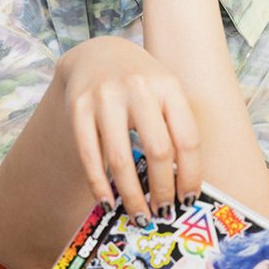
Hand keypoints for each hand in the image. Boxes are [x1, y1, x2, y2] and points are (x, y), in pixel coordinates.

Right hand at [58, 36, 201, 221]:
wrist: (97, 53)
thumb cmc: (141, 83)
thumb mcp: (165, 92)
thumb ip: (175, 127)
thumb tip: (181, 185)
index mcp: (168, 86)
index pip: (187, 139)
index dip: (190, 175)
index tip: (188, 200)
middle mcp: (139, 88)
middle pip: (158, 151)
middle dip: (162, 190)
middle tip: (163, 213)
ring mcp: (105, 97)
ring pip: (121, 159)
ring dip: (131, 194)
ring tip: (139, 215)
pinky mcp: (78, 108)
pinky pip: (90, 155)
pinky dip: (99, 185)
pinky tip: (108, 203)